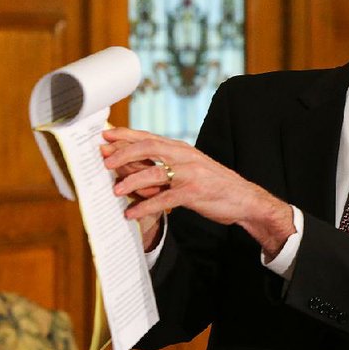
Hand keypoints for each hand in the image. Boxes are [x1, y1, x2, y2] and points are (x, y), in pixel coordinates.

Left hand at [101, 127, 294, 257]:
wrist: (244, 198)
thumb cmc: (214, 184)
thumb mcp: (189, 169)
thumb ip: (164, 167)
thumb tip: (131, 170)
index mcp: (182, 149)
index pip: (149, 137)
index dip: (125, 135)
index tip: (105, 136)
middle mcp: (185, 156)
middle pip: (149, 147)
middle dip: (123, 152)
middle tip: (104, 161)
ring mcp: (190, 173)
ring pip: (154, 172)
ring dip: (131, 181)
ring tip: (114, 190)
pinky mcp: (194, 192)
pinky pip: (164, 199)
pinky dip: (145, 206)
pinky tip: (131, 213)